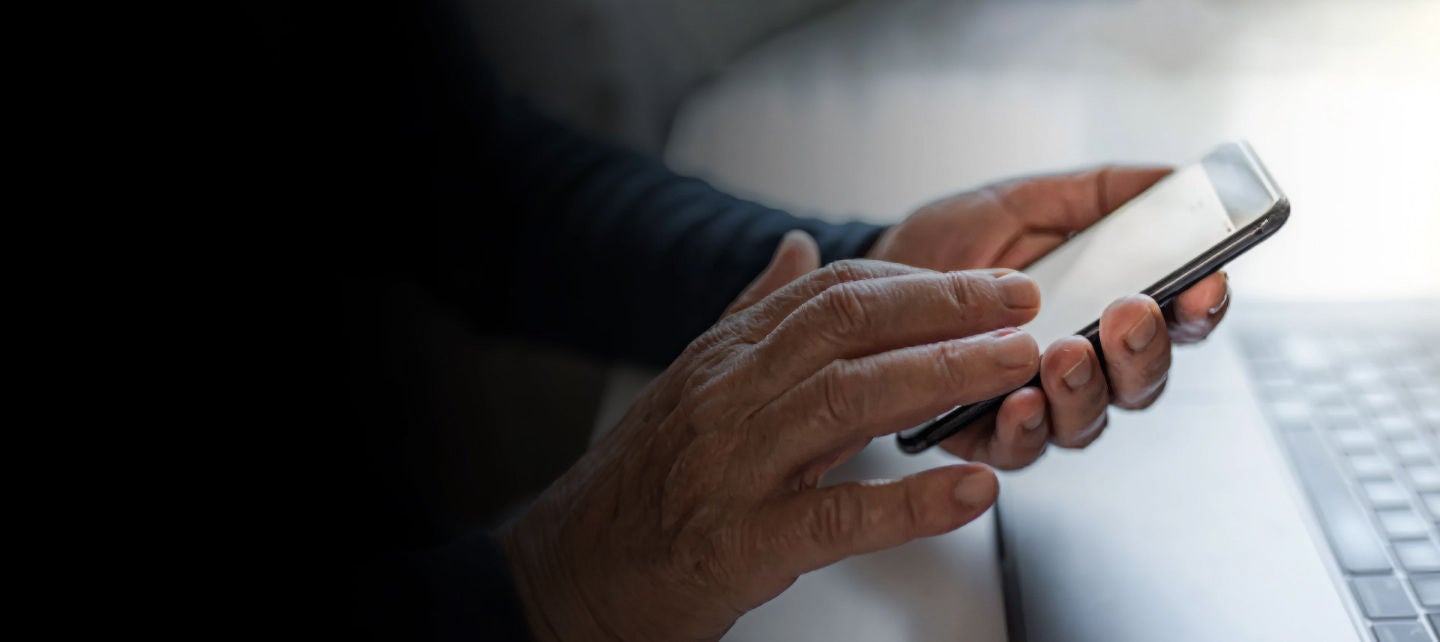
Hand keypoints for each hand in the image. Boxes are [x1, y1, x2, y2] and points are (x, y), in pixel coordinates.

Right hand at [499, 231, 1045, 640]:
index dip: (920, 281)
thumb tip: (797, 247)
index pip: (831, 292)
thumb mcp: (692, 383)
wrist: (570, 572)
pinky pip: (837, 514)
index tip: (986, 282)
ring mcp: (734, 465)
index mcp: (724, 359)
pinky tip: (971, 492)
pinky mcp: (742, 540)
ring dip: (943, 376)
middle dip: (946, 307)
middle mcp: (728, 397)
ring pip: (848, 399)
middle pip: (846, 325)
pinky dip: (911, 503)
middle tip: (1021, 304)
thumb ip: (750, 314)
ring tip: (1014, 367)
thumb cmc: (640, 485)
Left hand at [868, 166, 1230, 467]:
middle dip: (1144, 349)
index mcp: (1106, 311)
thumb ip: (1097, 194)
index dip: (1201, 307)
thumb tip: (1170, 176)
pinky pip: (1019, 448)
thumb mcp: (1025, 202)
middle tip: (1130, 314)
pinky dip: (1027, 427)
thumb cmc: (953, 243)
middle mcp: (1083, 367)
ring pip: (1088, 420)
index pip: (1176, 320)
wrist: (875, 274)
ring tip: (1067, 353)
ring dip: (1086, 388)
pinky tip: (1020, 398)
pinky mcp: (984, 433)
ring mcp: (1037, 404)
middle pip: (1142, 380)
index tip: (1206, 283)